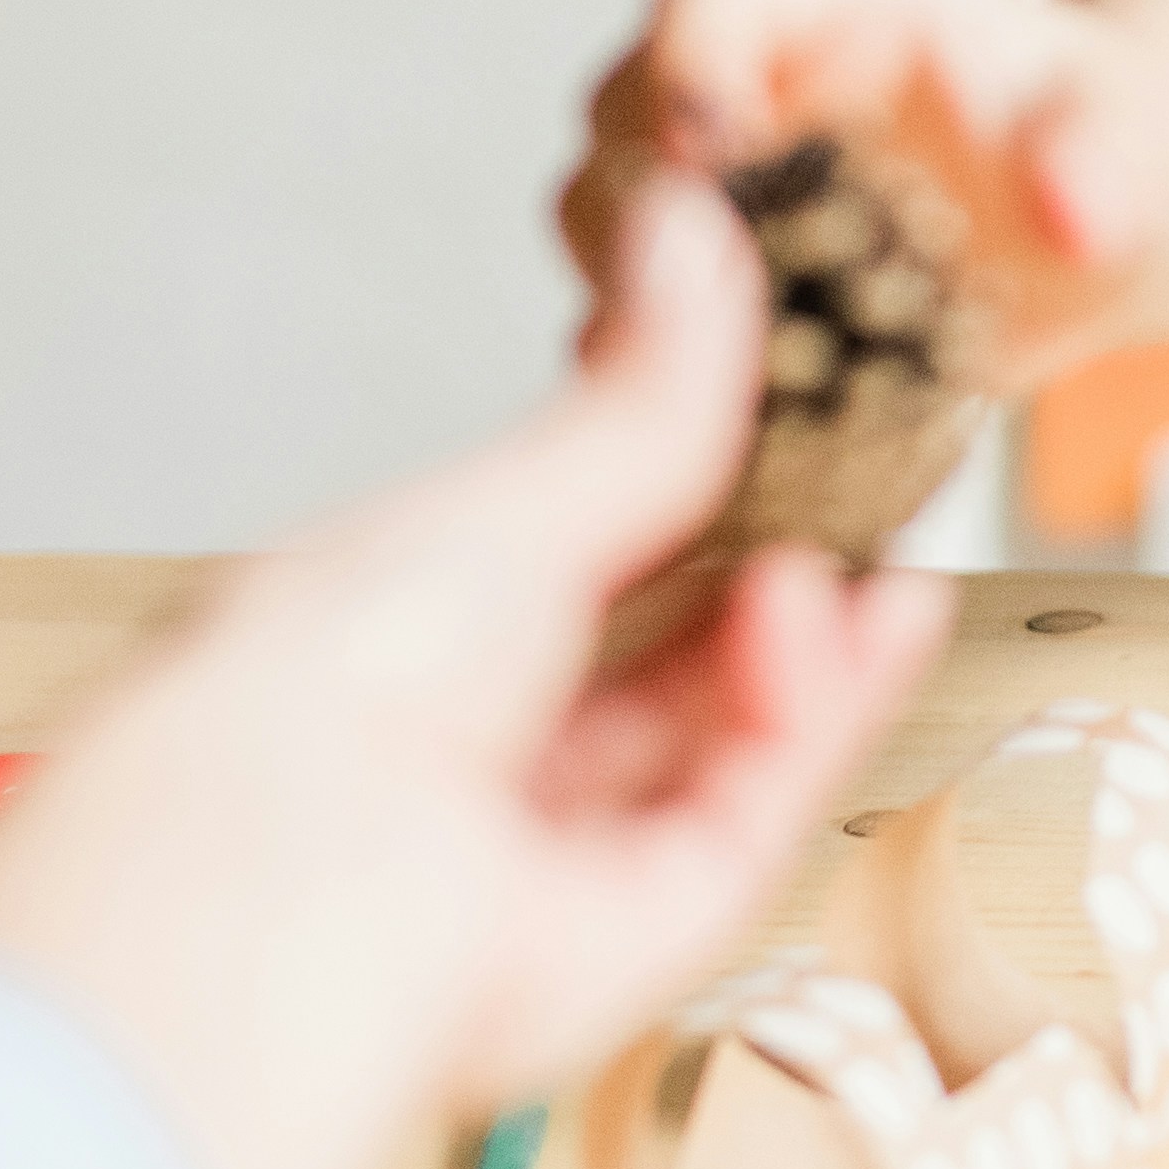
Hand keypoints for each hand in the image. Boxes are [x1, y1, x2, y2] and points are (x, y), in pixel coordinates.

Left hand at [0, 178, 949, 1168]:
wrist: (295, 874)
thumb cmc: (310, 693)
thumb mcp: (511, 499)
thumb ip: (643, 399)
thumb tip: (695, 237)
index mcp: (388, 637)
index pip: (559, 552)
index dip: (677, 483)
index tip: (780, 402)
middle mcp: (464, 752)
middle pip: (657, 656)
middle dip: (767, 568)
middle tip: (865, 477)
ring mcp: (548, 849)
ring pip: (719, 738)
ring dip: (807, 637)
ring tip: (869, 553)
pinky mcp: (630, 931)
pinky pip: (755, 814)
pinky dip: (825, 714)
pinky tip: (873, 620)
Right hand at [560, 0, 1151, 363]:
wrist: (1103, 213)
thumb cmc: (1106, 141)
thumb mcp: (1125, 143)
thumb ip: (1101, 165)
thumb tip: (1080, 217)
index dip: (690, 67)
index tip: (715, 151)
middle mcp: (743, 72)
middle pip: (622, 110)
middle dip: (652, 201)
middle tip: (722, 294)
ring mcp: (709, 171)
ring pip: (604, 215)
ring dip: (644, 289)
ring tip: (739, 362)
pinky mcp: (707, 270)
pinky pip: (632, 315)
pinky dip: (664, 363)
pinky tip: (735, 412)